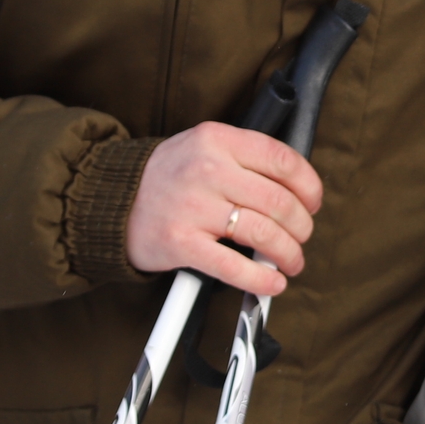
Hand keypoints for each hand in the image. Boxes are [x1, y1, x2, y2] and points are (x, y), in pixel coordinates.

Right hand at [124, 122, 324, 296]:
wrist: (111, 199)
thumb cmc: (169, 176)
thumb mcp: (204, 147)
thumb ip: (245, 159)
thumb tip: (296, 190)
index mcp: (218, 140)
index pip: (283, 160)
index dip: (309, 187)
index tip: (314, 202)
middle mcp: (207, 169)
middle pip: (279, 202)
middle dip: (302, 227)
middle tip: (301, 237)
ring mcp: (193, 207)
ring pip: (263, 233)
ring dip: (288, 254)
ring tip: (290, 262)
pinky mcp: (181, 243)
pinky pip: (233, 266)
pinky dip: (260, 279)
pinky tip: (271, 283)